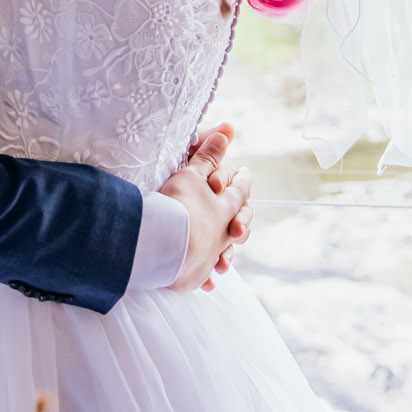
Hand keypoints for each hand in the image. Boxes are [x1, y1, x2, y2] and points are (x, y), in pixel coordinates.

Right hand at [160, 123, 253, 292]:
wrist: (166, 244)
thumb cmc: (179, 204)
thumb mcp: (193, 171)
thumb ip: (210, 151)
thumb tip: (229, 128)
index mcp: (226, 203)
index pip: (240, 189)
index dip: (241, 181)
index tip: (245, 176)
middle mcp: (223, 230)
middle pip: (239, 223)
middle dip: (241, 220)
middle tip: (240, 221)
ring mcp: (211, 254)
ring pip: (224, 252)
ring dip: (224, 255)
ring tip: (223, 260)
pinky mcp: (195, 274)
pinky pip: (204, 275)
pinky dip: (206, 277)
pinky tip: (208, 283)